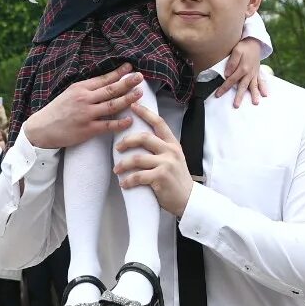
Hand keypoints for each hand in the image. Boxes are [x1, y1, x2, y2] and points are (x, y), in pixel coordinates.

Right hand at [21, 65, 140, 149]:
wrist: (42, 129)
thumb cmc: (56, 111)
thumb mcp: (69, 94)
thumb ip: (86, 89)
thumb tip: (105, 83)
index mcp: (80, 88)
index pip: (103, 79)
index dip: (118, 73)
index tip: (130, 67)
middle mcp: (84, 99)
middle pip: (110, 89)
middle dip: (127, 82)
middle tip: (140, 77)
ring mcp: (87, 114)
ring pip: (112, 105)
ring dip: (127, 99)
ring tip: (139, 93)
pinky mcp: (87, 129)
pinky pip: (107, 125)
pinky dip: (119, 123)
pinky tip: (129, 120)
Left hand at [112, 103, 194, 217]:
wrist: (188, 200)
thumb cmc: (176, 179)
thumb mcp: (173, 159)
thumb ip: (161, 148)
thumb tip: (139, 139)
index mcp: (173, 144)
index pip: (159, 123)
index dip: (145, 112)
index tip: (133, 105)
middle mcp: (170, 151)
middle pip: (144, 137)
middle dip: (127, 140)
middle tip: (117, 147)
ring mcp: (166, 164)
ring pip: (138, 158)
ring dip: (123, 164)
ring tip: (117, 169)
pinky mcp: (161, 177)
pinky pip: (138, 176)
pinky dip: (128, 180)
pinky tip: (124, 183)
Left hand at [215, 37, 269, 108]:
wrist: (254, 42)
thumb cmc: (243, 46)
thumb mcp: (236, 51)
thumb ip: (232, 63)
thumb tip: (227, 74)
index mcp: (242, 68)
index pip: (231, 80)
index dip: (224, 88)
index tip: (218, 95)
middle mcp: (249, 73)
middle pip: (242, 86)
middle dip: (239, 96)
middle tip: (236, 105)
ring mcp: (254, 73)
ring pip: (253, 86)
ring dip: (254, 94)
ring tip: (255, 102)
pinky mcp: (258, 72)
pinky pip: (261, 81)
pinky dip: (263, 87)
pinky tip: (265, 94)